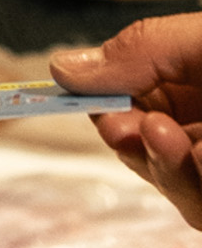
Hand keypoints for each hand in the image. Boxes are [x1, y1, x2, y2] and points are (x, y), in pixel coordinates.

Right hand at [54, 14, 201, 226]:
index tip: (64, 97)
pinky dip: (184, 181)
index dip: (96, 104)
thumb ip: (133, 51)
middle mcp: (191, 131)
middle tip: (125, 126)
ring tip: (163, 134)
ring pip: (168, 186)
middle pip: (137, 149)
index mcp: (179, 86)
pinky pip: (196, 206)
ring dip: (160, 166)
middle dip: (127, 140)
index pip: (121, 102)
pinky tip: (192, 152)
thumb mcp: (190, 41)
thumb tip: (59, 68)